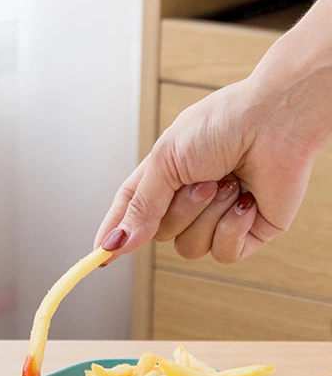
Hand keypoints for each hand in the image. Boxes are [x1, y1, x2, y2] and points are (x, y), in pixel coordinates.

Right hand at [94, 75, 318, 263]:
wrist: (278, 118)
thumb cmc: (223, 124)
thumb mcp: (165, 162)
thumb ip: (139, 207)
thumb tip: (115, 243)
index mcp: (164, 179)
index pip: (131, 214)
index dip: (115, 234)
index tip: (98, 257)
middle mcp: (189, 201)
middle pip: (160, 235)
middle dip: (179, 210)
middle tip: (204, 179)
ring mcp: (217, 218)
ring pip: (190, 249)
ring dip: (207, 216)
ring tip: (228, 183)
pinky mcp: (248, 232)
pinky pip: (224, 253)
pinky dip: (232, 227)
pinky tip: (247, 200)